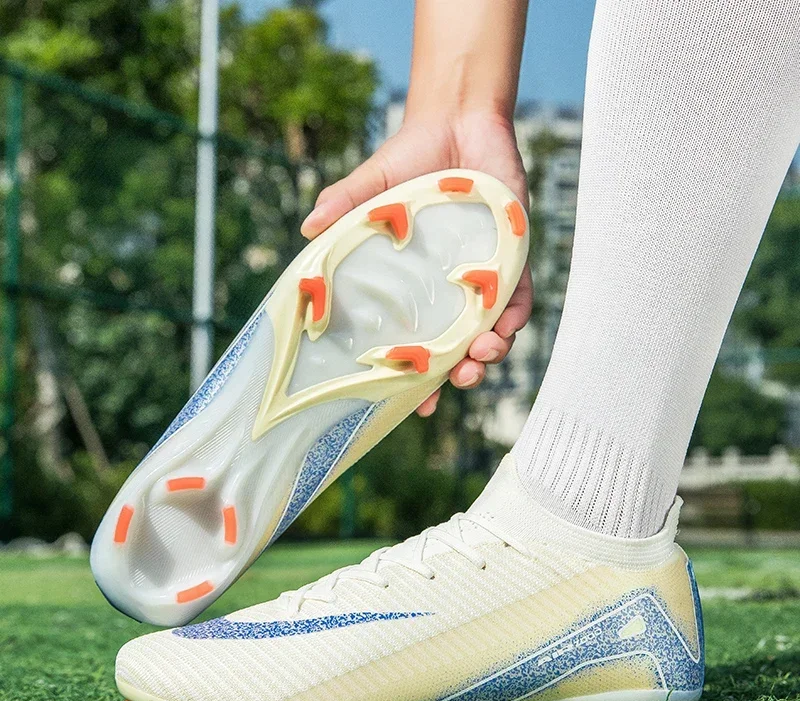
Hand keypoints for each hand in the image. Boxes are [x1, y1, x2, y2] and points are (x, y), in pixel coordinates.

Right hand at [300, 111, 532, 416]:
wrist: (458, 124)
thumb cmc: (411, 160)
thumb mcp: (372, 188)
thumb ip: (344, 207)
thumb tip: (308, 230)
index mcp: (419, 290)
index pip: (419, 345)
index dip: (420, 381)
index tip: (417, 407)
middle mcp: (453, 292)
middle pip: (461, 348)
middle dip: (462, 375)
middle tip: (457, 382)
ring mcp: (485, 277)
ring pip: (493, 332)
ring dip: (490, 352)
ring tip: (480, 356)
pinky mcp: (515, 256)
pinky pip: (521, 296)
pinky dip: (515, 314)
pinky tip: (504, 324)